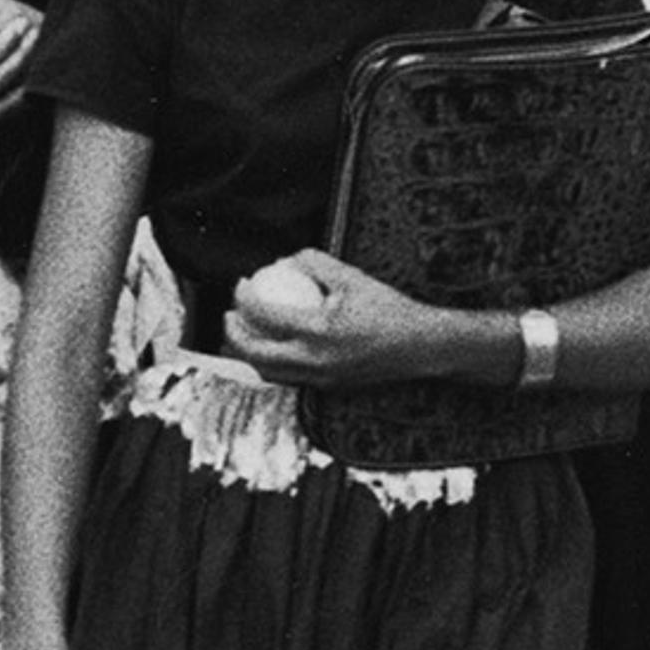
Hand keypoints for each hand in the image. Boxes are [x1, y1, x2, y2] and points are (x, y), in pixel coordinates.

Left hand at [222, 250, 434, 390]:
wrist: (419, 347)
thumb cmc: (387, 308)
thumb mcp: (351, 277)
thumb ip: (315, 263)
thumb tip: (282, 261)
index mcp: (318, 332)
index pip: (264, 316)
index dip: (243, 298)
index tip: (241, 284)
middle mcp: (314, 362)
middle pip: (254, 354)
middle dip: (233, 333)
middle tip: (230, 313)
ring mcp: (319, 379)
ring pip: (268, 372)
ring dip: (248, 353)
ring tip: (243, 332)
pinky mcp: (327, 388)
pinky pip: (287, 378)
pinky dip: (271, 363)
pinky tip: (270, 346)